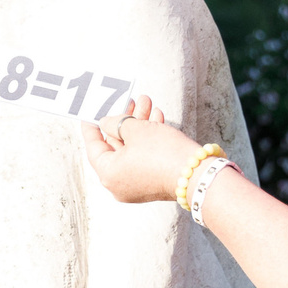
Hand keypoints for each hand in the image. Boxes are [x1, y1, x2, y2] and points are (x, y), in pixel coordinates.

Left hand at [79, 96, 202, 204]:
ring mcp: (135, 185)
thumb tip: (106, 123)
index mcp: (108, 174)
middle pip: (116, 145)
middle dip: (124, 120)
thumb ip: (116, 123)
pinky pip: (143, 158)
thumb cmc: (163, 153)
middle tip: (129, 102)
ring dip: (139, 125)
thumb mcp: (136, 130)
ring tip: (147, 102)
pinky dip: (147, 139)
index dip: (92, 128)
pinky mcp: (152, 183)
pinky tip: (156, 118)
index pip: (94, 147)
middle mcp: (118, 184)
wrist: (196, 174)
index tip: (90, 115)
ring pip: (132, 149)